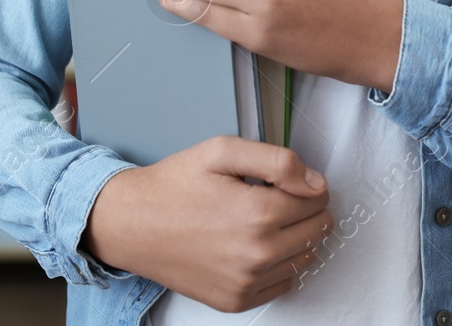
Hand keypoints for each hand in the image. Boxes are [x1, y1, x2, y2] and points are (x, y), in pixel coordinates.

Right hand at [82, 136, 331, 311]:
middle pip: (318, 229)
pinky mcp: (235, 300)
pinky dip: (278, 264)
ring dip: (294, 237)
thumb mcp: (223, 151)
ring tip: (261, 221)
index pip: (319, 198)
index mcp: (258, 213)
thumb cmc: (174, 185)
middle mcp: (256, 254)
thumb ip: (278, 161)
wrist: (132, 224)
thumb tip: (315, 183)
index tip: (284, 181)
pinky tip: (253, 245)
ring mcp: (246, 282)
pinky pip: (284, 282)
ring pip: (306, 257)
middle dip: (305, 209)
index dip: (305, 183)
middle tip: (273, 197)